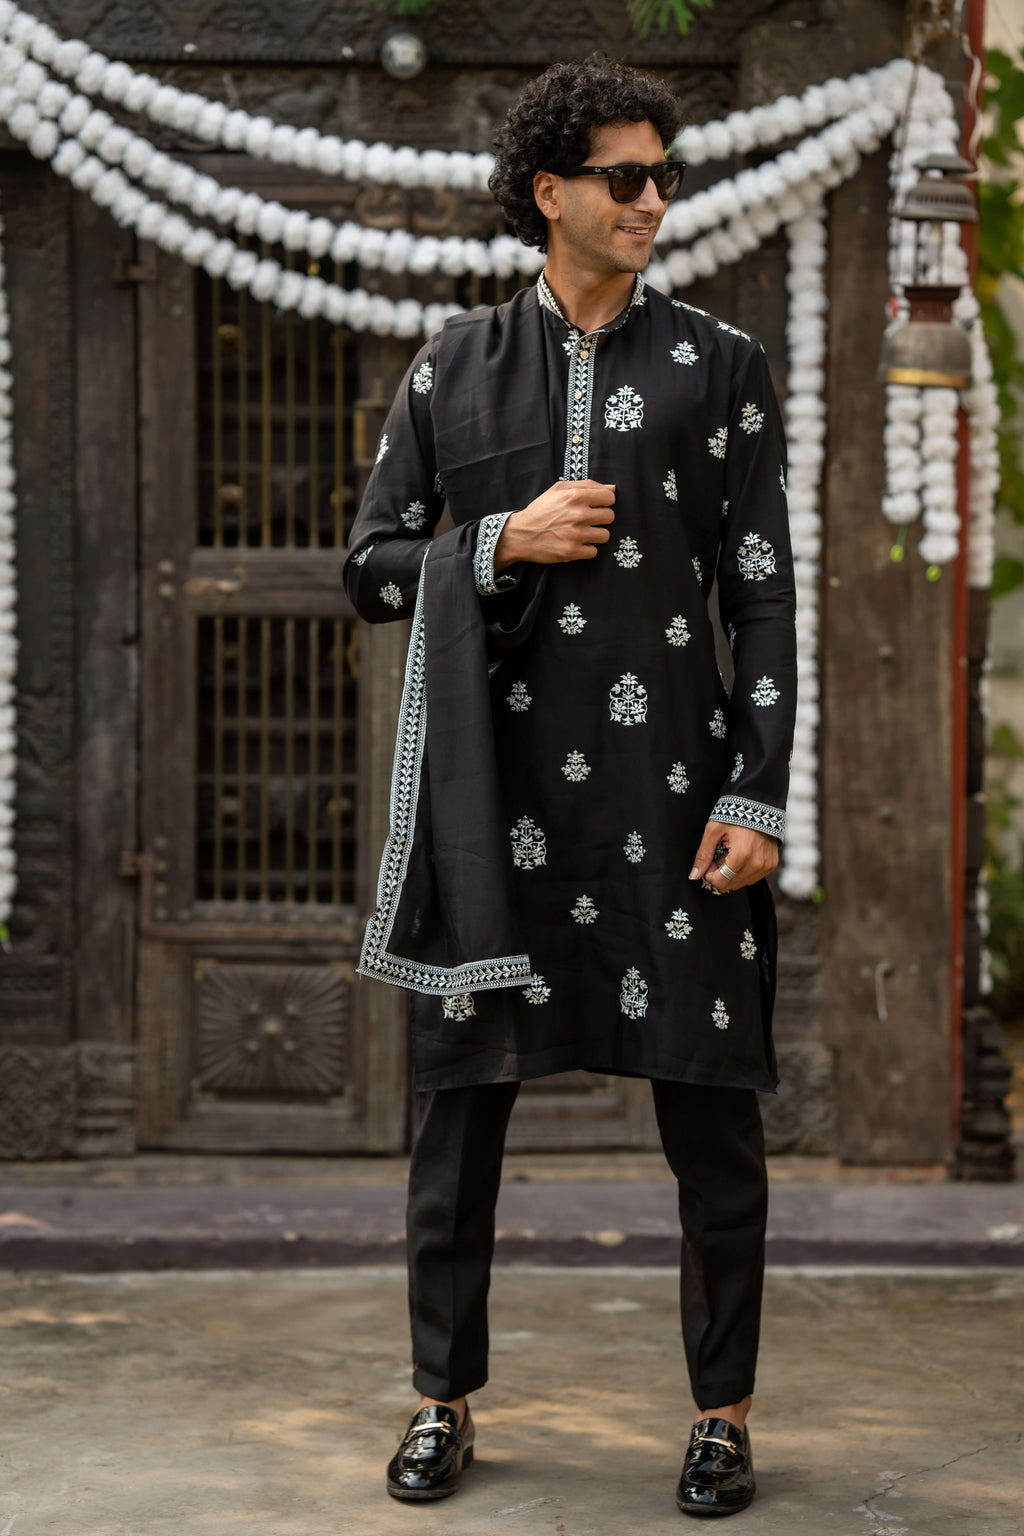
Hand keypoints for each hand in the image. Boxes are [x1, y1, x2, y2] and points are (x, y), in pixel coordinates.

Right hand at [494, 479, 614, 568]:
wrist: (520, 534)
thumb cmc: (541, 510)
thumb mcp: (559, 490)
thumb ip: (587, 485)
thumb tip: (612, 488)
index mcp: (575, 496)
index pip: (609, 498)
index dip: (604, 502)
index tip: (595, 506)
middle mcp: (577, 514)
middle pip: (610, 516)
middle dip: (600, 518)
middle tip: (587, 520)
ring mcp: (575, 534)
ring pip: (605, 535)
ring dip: (595, 535)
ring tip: (582, 532)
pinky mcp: (572, 551)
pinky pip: (594, 551)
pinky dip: (586, 549)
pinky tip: (576, 543)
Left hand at [689, 822, 778, 894]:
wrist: (758, 806)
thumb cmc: (734, 815)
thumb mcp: (713, 831)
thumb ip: (703, 855)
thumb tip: (694, 876)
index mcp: (741, 855)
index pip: (720, 882)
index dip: (710, 874)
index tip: (711, 861)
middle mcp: (756, 864)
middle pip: (730, 885)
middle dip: (721, 874)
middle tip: (720, 856)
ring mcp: (766, 866)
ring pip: (741, 884)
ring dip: (732, 873)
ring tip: (731, 854)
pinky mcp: (771, 865)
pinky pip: (752, 878)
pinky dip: (743, 871)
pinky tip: (742, 856)